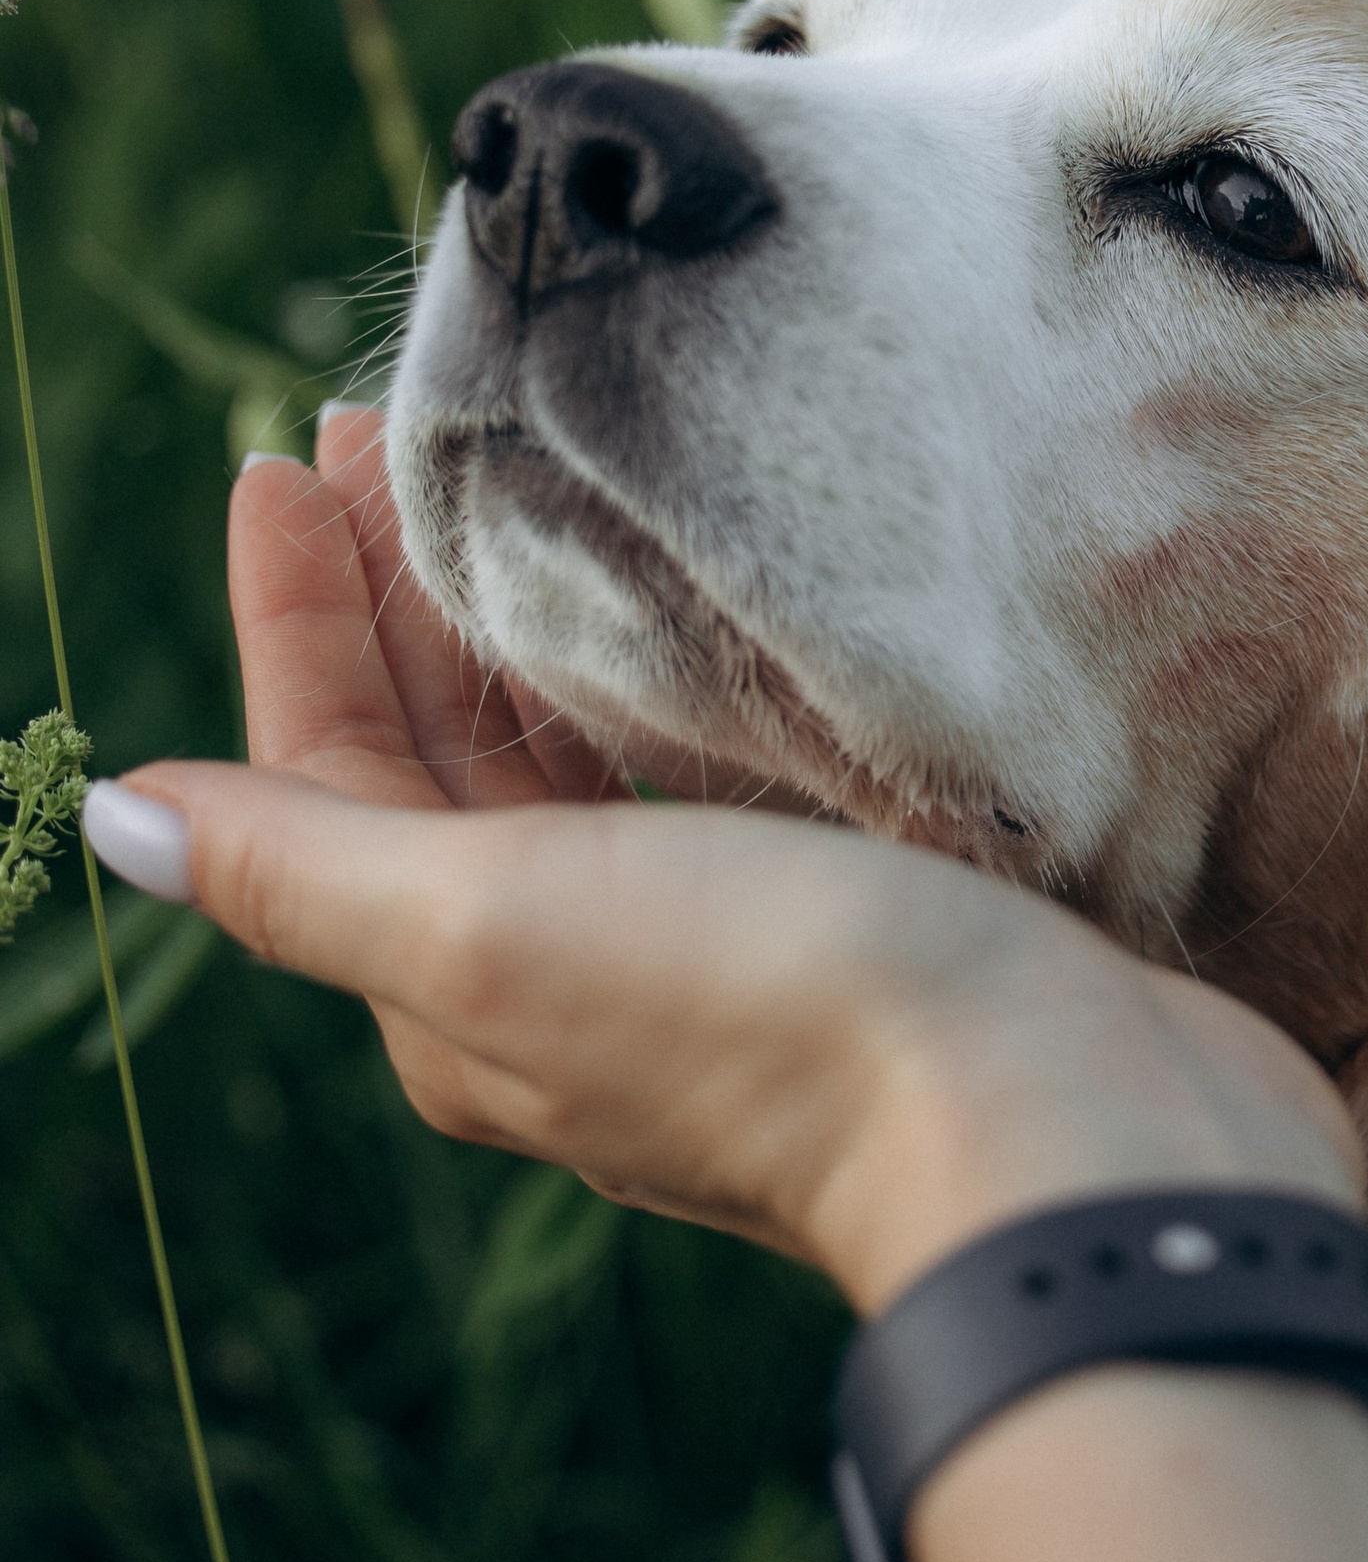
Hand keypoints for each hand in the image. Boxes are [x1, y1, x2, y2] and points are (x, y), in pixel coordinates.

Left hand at [82, 418, 1356, 1312]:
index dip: (294, 612)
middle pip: (436, 759)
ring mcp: (706, 955)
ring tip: (513, 484)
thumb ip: (308, 866)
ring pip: (564, 764)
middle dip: (400, 597)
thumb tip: (112, 820)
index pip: (323, 768)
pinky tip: (683, 607)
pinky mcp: (835, 925)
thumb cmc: (778, 1015)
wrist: (1061, 1130)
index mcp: (459, 986)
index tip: (281, 456)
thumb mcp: (497, 922)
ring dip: (520, 626)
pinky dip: (651, 681)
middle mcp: (563, 977)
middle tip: (389, 430)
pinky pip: (695, 781)